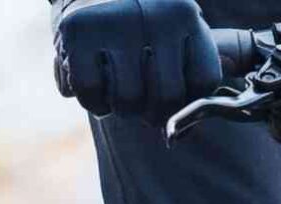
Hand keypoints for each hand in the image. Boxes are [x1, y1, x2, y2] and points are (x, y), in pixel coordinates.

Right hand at [55, 0, 224, 121]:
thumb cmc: (137, 19)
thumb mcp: (173, 29)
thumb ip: (191, 66)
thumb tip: (199, 111)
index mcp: (184, 14)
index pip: (203, 82)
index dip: (188, 102)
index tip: (173, 96)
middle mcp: (155, 15)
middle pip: (166, 99)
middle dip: (153, 111)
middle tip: (142, 101)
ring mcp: (116, 22)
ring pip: (128, 101)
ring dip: (120, 108)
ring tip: (116, 90)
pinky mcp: (77, 32)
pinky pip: (91, 94)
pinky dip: (93, 102)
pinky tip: (96, 87)